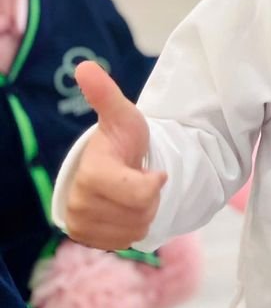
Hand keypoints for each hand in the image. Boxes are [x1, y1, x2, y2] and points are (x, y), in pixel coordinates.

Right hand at [64, 61, 165, 250]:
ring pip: (137, 229)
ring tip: (132, 192)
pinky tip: (126, 209)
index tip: (154, 172)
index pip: (139, 193)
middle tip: (137, 179)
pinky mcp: (90, 241)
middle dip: (149, 196)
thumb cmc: (122, 141)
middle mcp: (79, 204)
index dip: (153, 183)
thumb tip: (85, 66)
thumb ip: (106, 94)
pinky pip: (129, 241)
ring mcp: (83, 225)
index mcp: (91, 174)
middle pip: (141, 212)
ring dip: (144, 212)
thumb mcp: (123, 116)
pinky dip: (135, 226)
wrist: (113, 167)